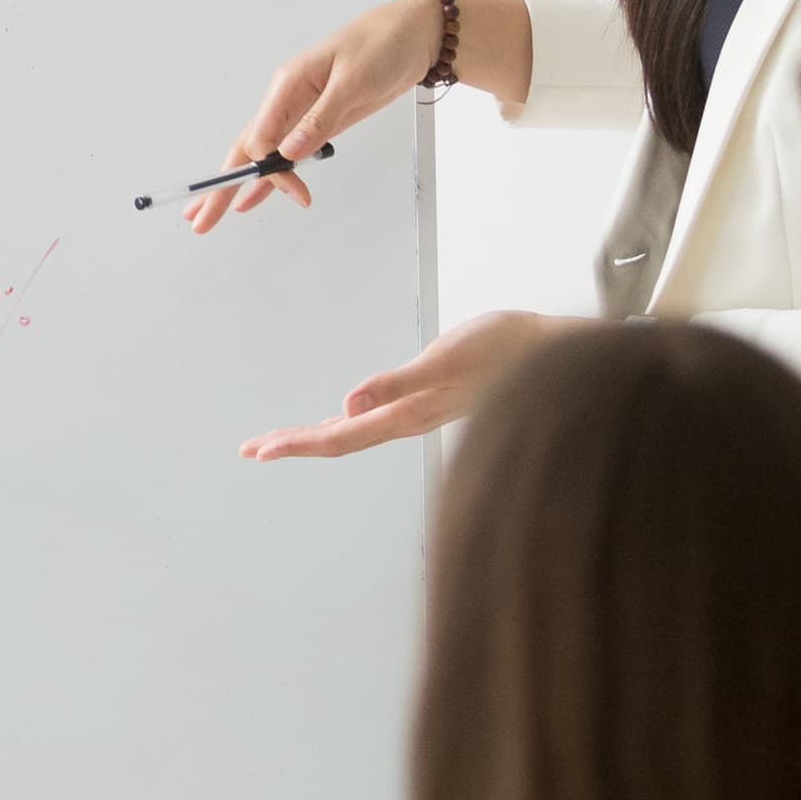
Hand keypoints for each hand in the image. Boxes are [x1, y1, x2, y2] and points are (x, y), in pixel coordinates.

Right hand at [184, 0, 443, 232]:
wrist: (415, 34)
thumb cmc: (383, 45)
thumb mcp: (353, 81)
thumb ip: (320, 118)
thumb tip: (288, 154)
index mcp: (288, 84)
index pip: (262, 138)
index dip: (268, 171)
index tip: (296, 194)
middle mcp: (287, 100)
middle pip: (245, 149)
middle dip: (220, 186)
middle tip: (198, 219)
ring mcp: (302, 113)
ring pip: (260, 155)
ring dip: (234, 185)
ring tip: (206, 215)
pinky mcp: (320, 123)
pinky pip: (286, 155)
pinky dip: (269, 178)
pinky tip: (251, 198)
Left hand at [238, 311, 582, 459]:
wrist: (550, 352)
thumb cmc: (503, 348)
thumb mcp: (447, 358)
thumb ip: (399, 383)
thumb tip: (347, 403)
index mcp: (406, 414)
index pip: (340, 436)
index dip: (297, 443)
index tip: (259, 451)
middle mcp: (407, 421)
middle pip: (340, 439)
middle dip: (294, 442)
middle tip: (250, 449)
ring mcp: (417, 414)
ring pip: (354, 433)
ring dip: (314, 436)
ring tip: (279, 441)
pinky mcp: (426, 401)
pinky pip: (373, 422)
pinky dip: (344, 424)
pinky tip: (338, 422)